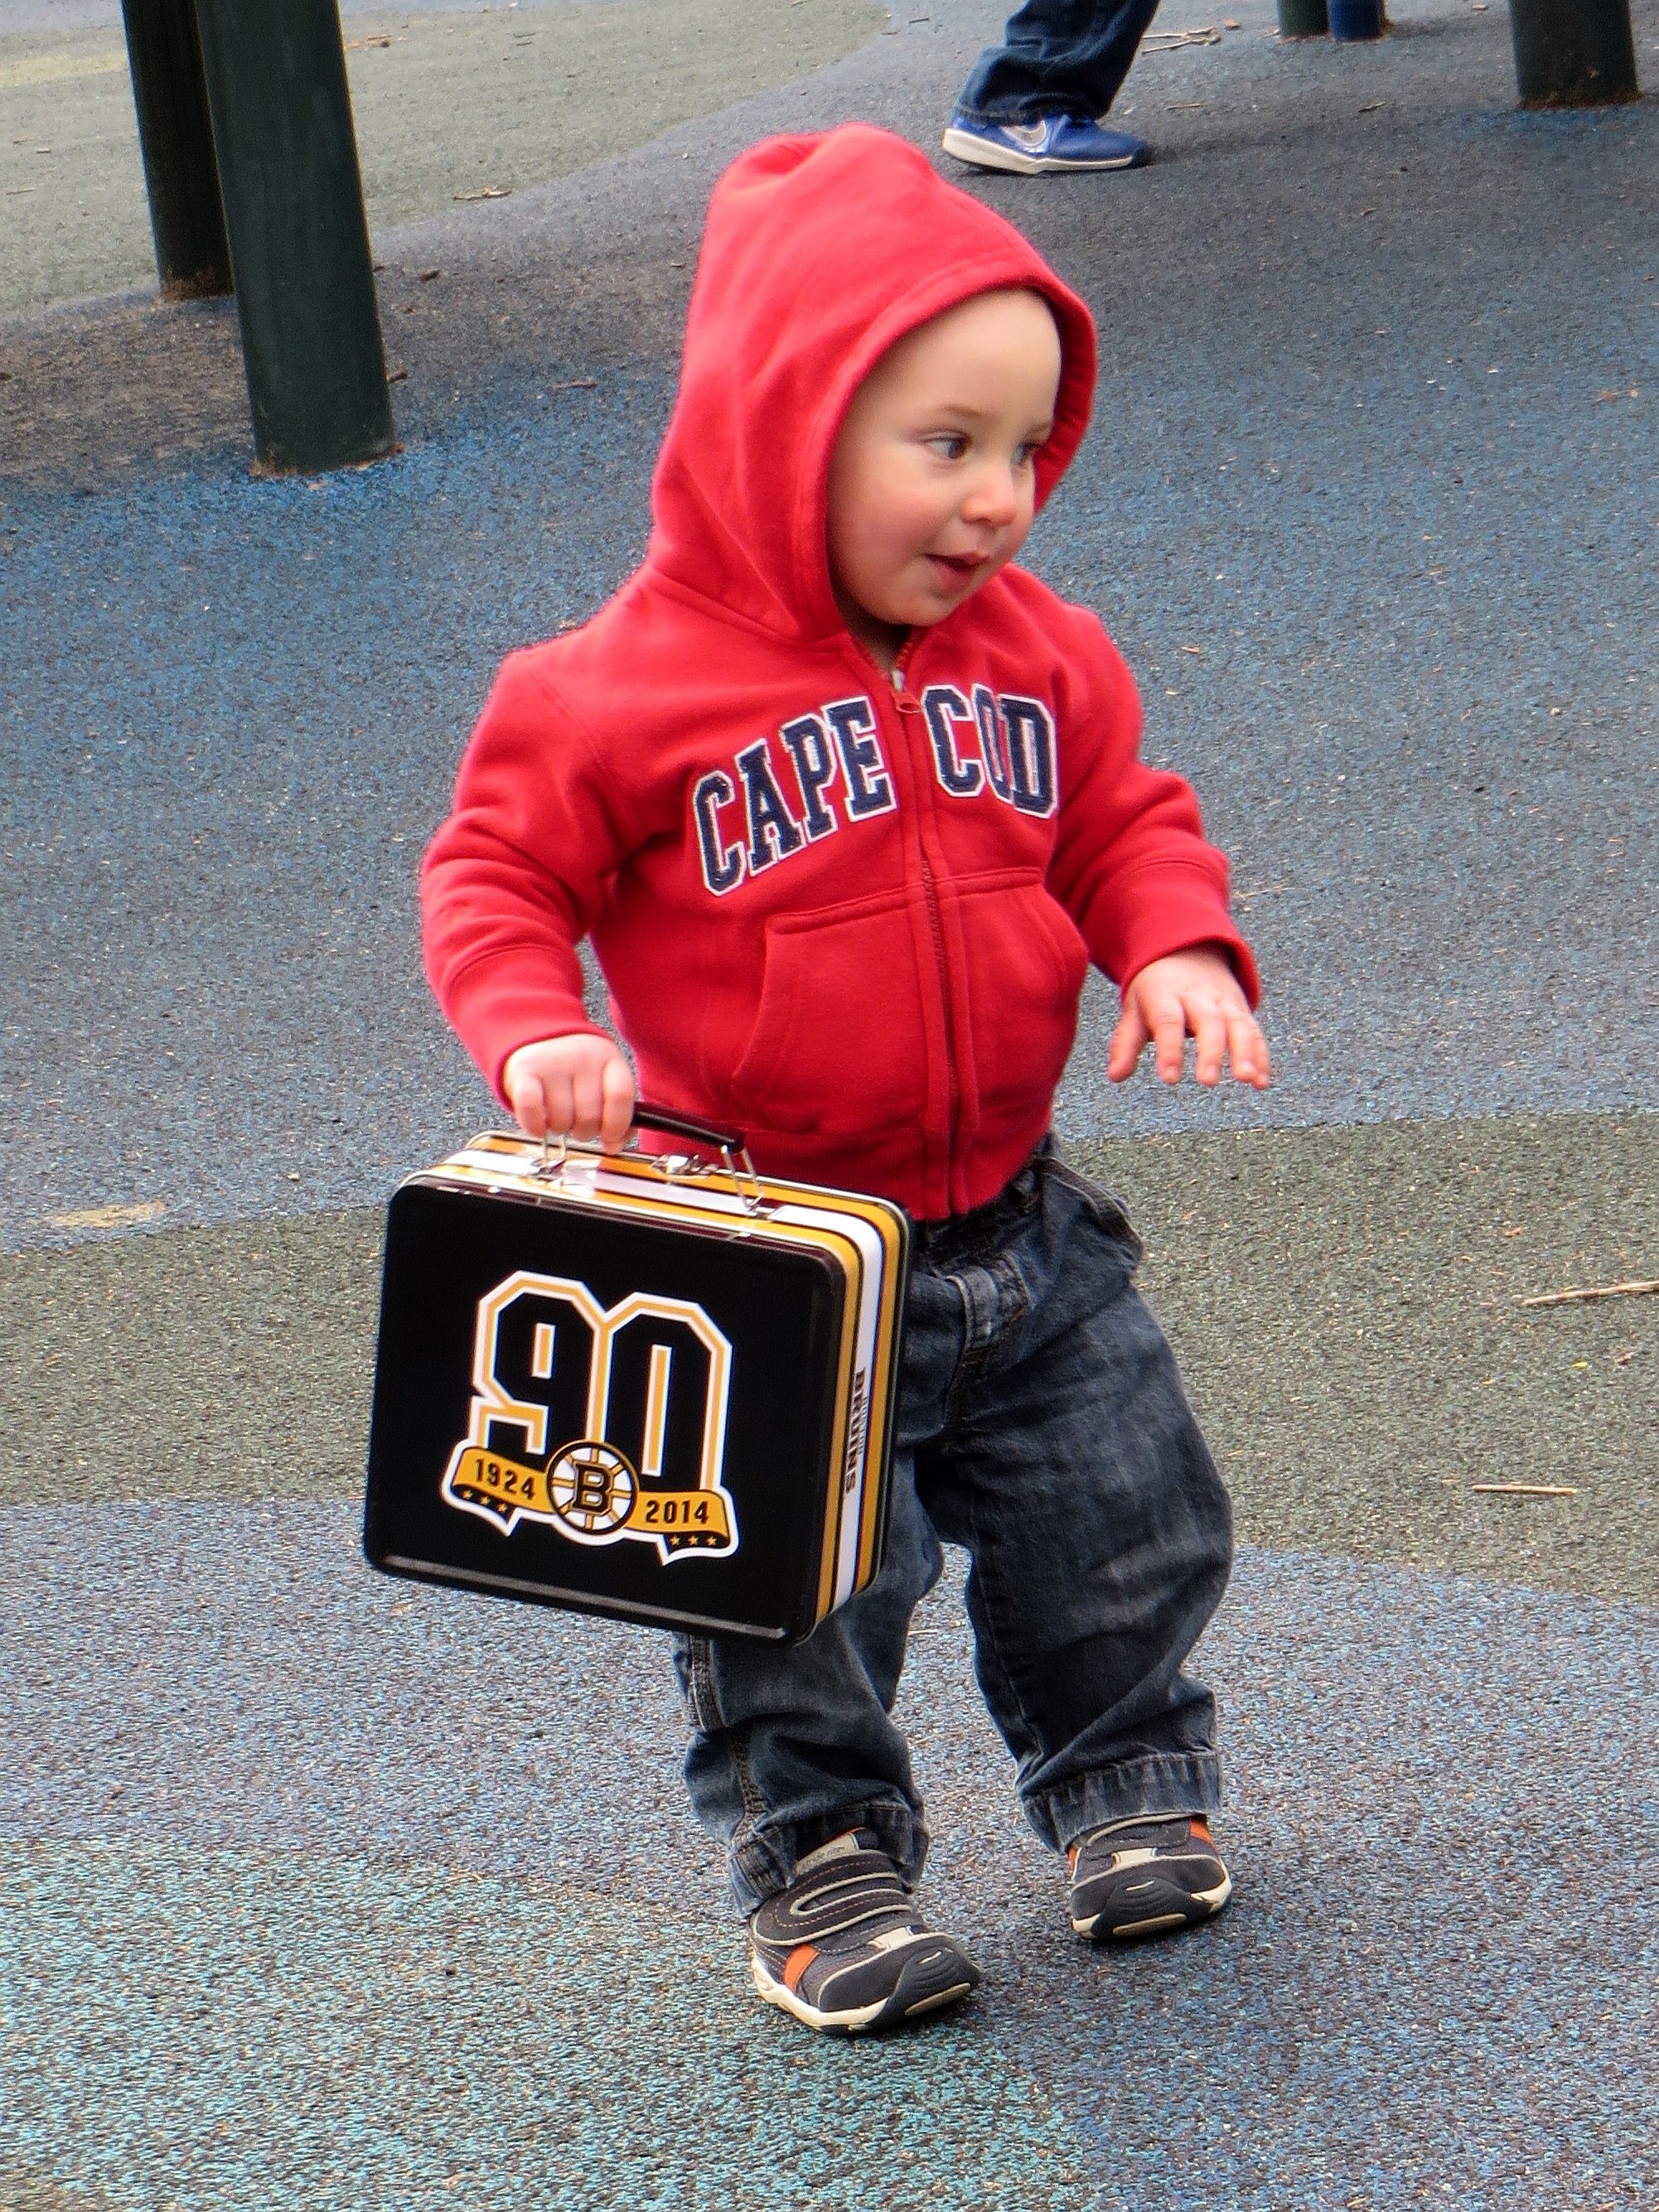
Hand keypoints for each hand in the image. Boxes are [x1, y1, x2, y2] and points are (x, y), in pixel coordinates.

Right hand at [503, 1034, 636, 1148]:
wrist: (537, 1038)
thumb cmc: (574, 1070)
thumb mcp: (603, 1082)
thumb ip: (616, 1115)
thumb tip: (614, 1147)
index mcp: (609, 1058)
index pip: (621, 1096)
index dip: (617, 1125)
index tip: (609, 1138)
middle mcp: (583, 1056)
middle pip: (590, 1115)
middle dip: (585, 1131)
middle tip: (577, 1123)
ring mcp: (553, 1061)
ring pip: (562, 1119)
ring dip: (559, 1129)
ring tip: (558, 1116)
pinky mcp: (524, 1070)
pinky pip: (531, 1110)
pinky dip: (535, 1127)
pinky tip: (539, 1125)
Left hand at [1107, 945, 1270, 1089]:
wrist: (1187, 951)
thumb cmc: (1155, 990)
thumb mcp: (1135, 1009)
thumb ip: (1126, 1043)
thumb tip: (1115, 1076)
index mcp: (1166, 994)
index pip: (1168, 1021)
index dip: (1170, 1050)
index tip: (1170, 1079)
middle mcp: (1199, 995)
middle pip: (1208, 1021)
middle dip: (1210, 1052)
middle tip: (1208, 1081)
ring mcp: (1224, 1001)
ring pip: (1238, 1024)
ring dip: (1245, 1053)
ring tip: (1246, 1080)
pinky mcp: (1241, 1008)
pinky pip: (1254, 1031)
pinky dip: (1260, 1056)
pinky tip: (1260, 1082)